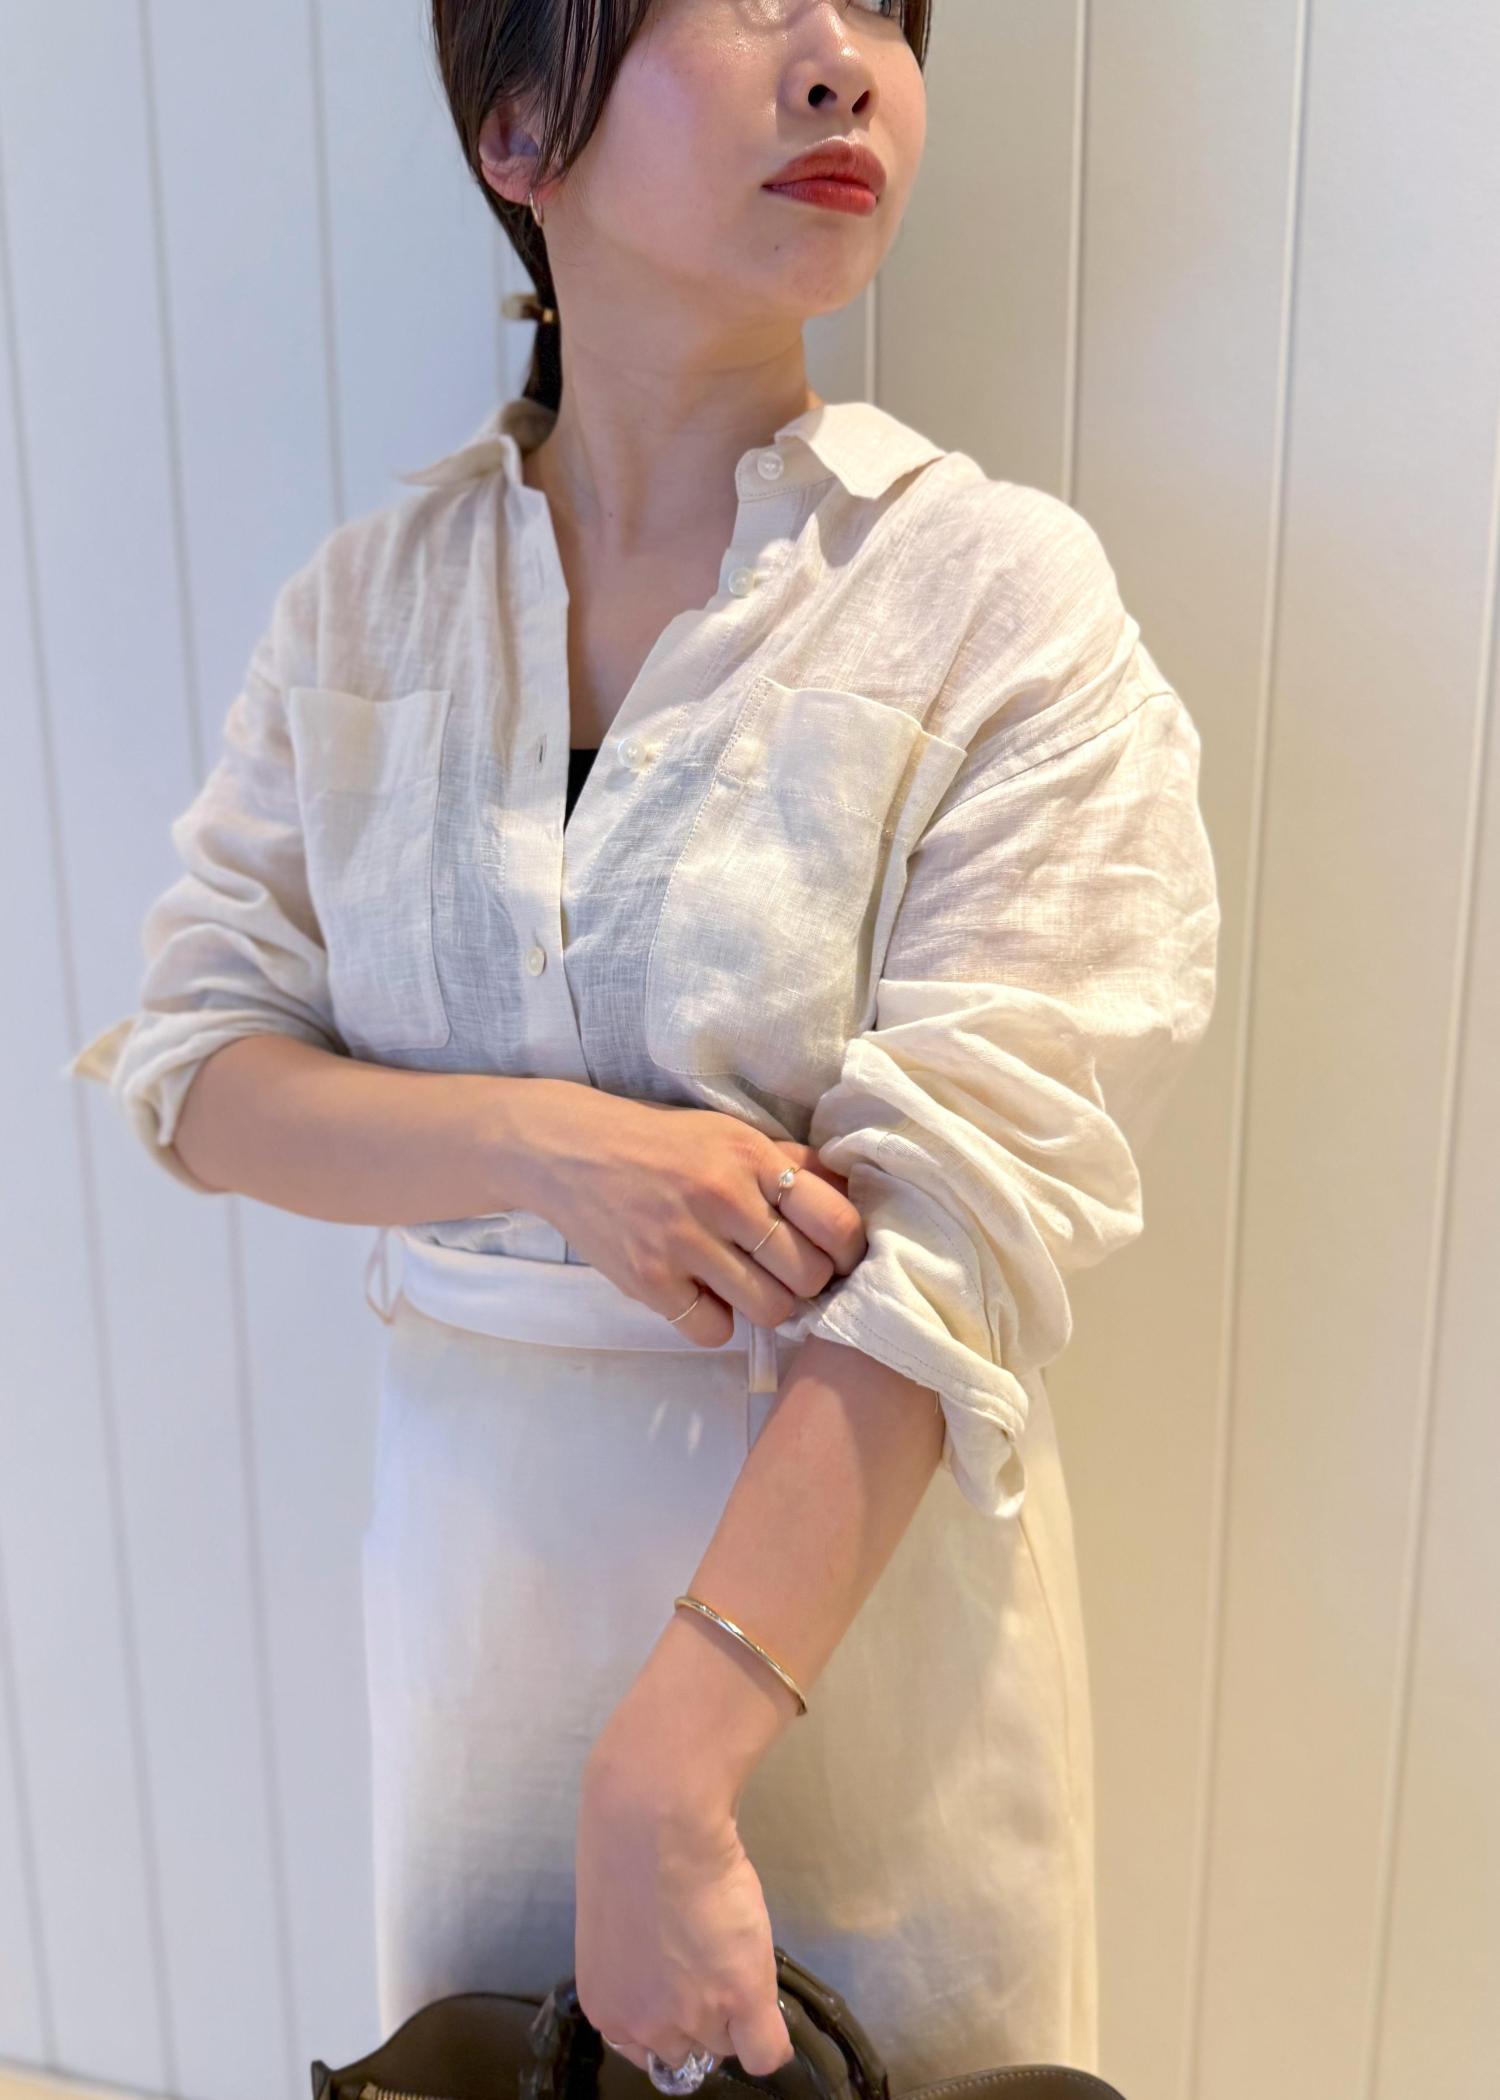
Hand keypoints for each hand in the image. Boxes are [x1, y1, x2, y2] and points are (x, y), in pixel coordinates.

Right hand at [521, 1089, 868, 1350]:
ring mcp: (683, 1243)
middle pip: (808, 1275)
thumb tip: (854, 1191)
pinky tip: (703, 1295)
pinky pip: (713, 1330)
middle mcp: (722, 1198)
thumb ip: (789, 1161)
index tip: (836, 1254)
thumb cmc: (662, 1144)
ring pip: (769, 1310)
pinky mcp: (649, 1281)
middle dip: (808, 1282)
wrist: (570, 1150)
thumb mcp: (729, 1134)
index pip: (835, 1221)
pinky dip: (716, 1321)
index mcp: (750, 1157)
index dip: (847, 1249)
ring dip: (768, 1306)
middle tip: (788, 1273)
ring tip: (749, 1285)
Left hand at [574, 1758, 794, 2080]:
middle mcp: (643, 2025)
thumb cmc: (629, 1850)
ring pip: (728, 2043)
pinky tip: (762, 1994)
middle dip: (704, 2014)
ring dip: (738, 2008)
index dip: (671, 2019)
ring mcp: (693, 2017)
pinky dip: (770, 2035)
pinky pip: (766, 2049)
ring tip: (732, 1946)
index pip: (647, 2050)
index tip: (682, 1987)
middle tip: (712, 1958)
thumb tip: (666, 1970)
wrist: (654, 1822)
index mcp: (607, 2006)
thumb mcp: (619, 1927)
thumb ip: (639, 1968)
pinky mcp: (738, 1998)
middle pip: (689, 2051)